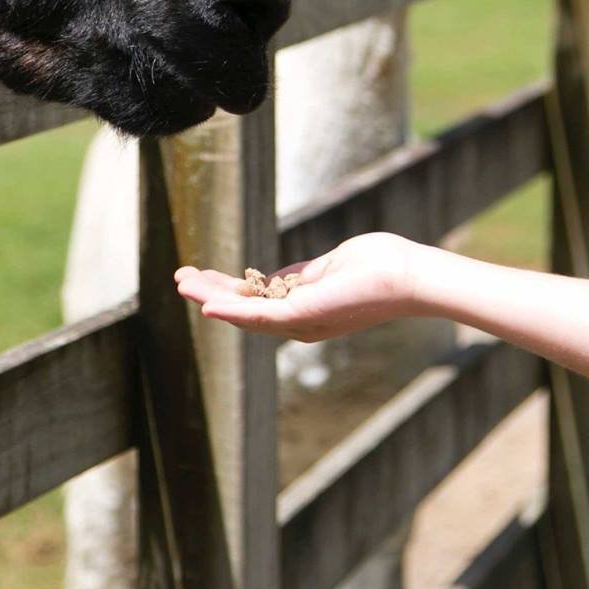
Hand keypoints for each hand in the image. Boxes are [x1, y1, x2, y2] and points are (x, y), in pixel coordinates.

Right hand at [174, 231, 420, 340]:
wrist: (408, 275)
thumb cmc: (380, 266)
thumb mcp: (329, 267)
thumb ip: (301, 276)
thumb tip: (277, 278)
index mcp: (305, 310)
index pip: (256, 302)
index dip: (227, 290)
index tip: (202, 276)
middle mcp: (299, 322)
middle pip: (243, 311)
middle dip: (210, 294)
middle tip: (180, 278)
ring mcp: (300, 321)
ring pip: (244, 314)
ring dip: (210, 299)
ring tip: (181, 284)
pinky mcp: (304, 316)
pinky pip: (260, 316)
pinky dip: (232, 310)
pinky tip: (208, 303)